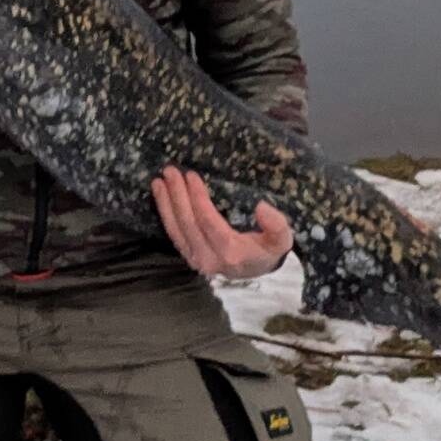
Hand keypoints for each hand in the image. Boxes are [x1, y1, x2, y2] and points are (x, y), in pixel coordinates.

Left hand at [151, 166, 292, 278]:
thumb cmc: (267, 249)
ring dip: (165, 204)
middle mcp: (209, 259)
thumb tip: (261, 207)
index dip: (197, 198)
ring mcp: (196, 260)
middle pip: (188, 224)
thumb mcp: (281, 240)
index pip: (208, 222)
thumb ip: (277, 226)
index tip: (191, 176)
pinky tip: (160, 196)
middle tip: (170, 171)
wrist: (256, 269)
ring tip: (158, 181)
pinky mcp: (189, 257)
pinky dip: (165, 215)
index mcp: (231, 253)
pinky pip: (173, 235)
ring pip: (175, 230)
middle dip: (176, 196)